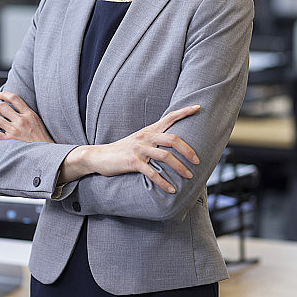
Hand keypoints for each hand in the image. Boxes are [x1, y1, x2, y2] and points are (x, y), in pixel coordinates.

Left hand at [0, 91, 53, 142]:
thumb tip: (14, 106)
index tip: (0, 96)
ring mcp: (14, 131)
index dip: (4, 94)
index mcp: (29, 114)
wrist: (44, 153)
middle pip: (1, 106)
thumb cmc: (40, 137)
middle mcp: (21, 121)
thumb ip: (27, 113)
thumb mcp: (37, 121)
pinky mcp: (9, 141)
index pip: (14, 98)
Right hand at [61, 105, 200, 192]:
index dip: (184, 112)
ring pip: (165, 156)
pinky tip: (171, 189)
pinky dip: (163, 182)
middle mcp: (145, 137)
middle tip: (198, 161)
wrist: (99, 156)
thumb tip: (173, 145)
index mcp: (149, 130)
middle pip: (172, 139)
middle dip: (188, 150)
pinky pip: (152, 172)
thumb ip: (154, 140)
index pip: (169, 117)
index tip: (198, 107)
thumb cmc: (122, 151)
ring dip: (180, 168)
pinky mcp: (132, 161)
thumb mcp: (139, 140)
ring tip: (189, 176)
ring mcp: (139, 149)